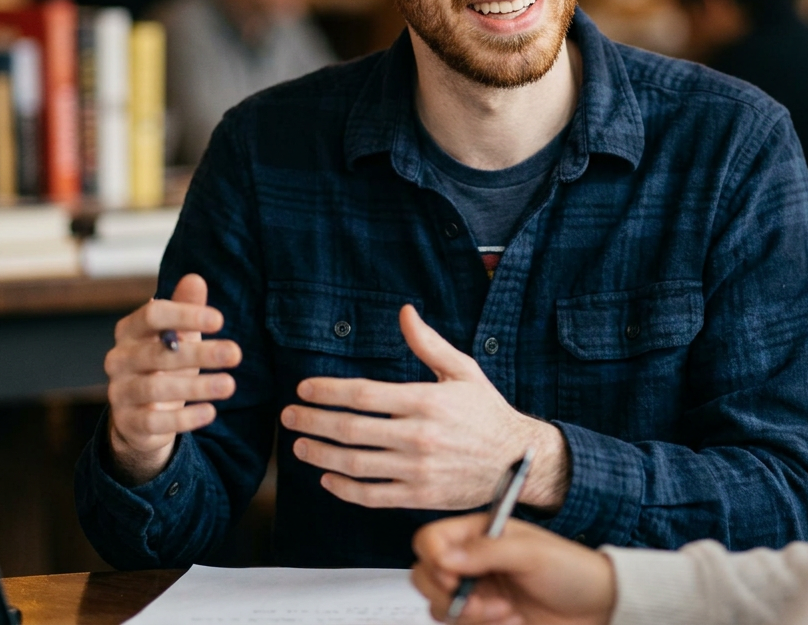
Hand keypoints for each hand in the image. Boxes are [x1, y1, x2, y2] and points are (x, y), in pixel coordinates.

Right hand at [105, 273, 241, 485]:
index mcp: (129, 331)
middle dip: (201, 353)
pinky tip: (210, 412)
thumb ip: (187, 307)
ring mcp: (119, 392)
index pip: (152, 315)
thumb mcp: (179, 334)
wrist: (142, 413)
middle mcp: (118, 359)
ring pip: (156, 389)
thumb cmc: (165, 362)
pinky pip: (154, 423)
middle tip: (236, 353)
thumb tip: (195, 278)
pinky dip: (184, 418)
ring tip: (229, 385)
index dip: (186, 315)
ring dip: (197, 386)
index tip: (220, 320)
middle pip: (158, 353)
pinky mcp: (128, 423)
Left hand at [281, 305, 569, 510]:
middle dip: (313, 421)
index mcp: (426, 400)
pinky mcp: (419, 496)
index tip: (304, 388)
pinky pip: (372, 496)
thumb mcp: (462, 370)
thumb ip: (428, 343)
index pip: (363, 394)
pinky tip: (328, 479)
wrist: (518, 461)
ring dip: (320, 455)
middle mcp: (418, 436)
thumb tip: (405, 312)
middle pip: (351, 429)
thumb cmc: (486, 411)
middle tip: (290, 416)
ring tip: (299, 446)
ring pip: (354, 464)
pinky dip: (344, 489)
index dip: (328, 391)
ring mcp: (417, 469)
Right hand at [412, 514, 615, 624]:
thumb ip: (487, 552)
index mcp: (479, 533)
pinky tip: (512, 621)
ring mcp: (477, 593)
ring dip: (468, 615)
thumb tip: (445, 557)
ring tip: (505, 611)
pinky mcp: (485, 620)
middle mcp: (472, 562)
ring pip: (439, 607)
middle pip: (424, 575)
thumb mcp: (531, 553)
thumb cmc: (570, 569)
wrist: (597, 608)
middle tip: (475, 601)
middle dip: (446, 593)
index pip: (431, 539)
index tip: (453, 576)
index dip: (433, 558)